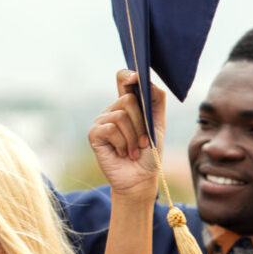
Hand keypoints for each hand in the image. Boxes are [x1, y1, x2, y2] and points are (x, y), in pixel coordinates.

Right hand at [88, 70, 166, 199]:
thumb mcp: (158, 125)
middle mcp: (113, 110)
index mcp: (128, 105)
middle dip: (141, 123)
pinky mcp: (94, 134)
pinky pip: (110, 129)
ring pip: (121, 116)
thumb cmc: (149, 153)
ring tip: (133, 150)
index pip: (123, 79)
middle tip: (142, 142)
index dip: (128, 75)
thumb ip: (156, 102)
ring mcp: (102, 121)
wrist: (141, 178)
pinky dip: (122, 143)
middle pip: (129, 100)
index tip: (136, 78)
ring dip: (133, 137)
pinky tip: (122, 153)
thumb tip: (147, 80)